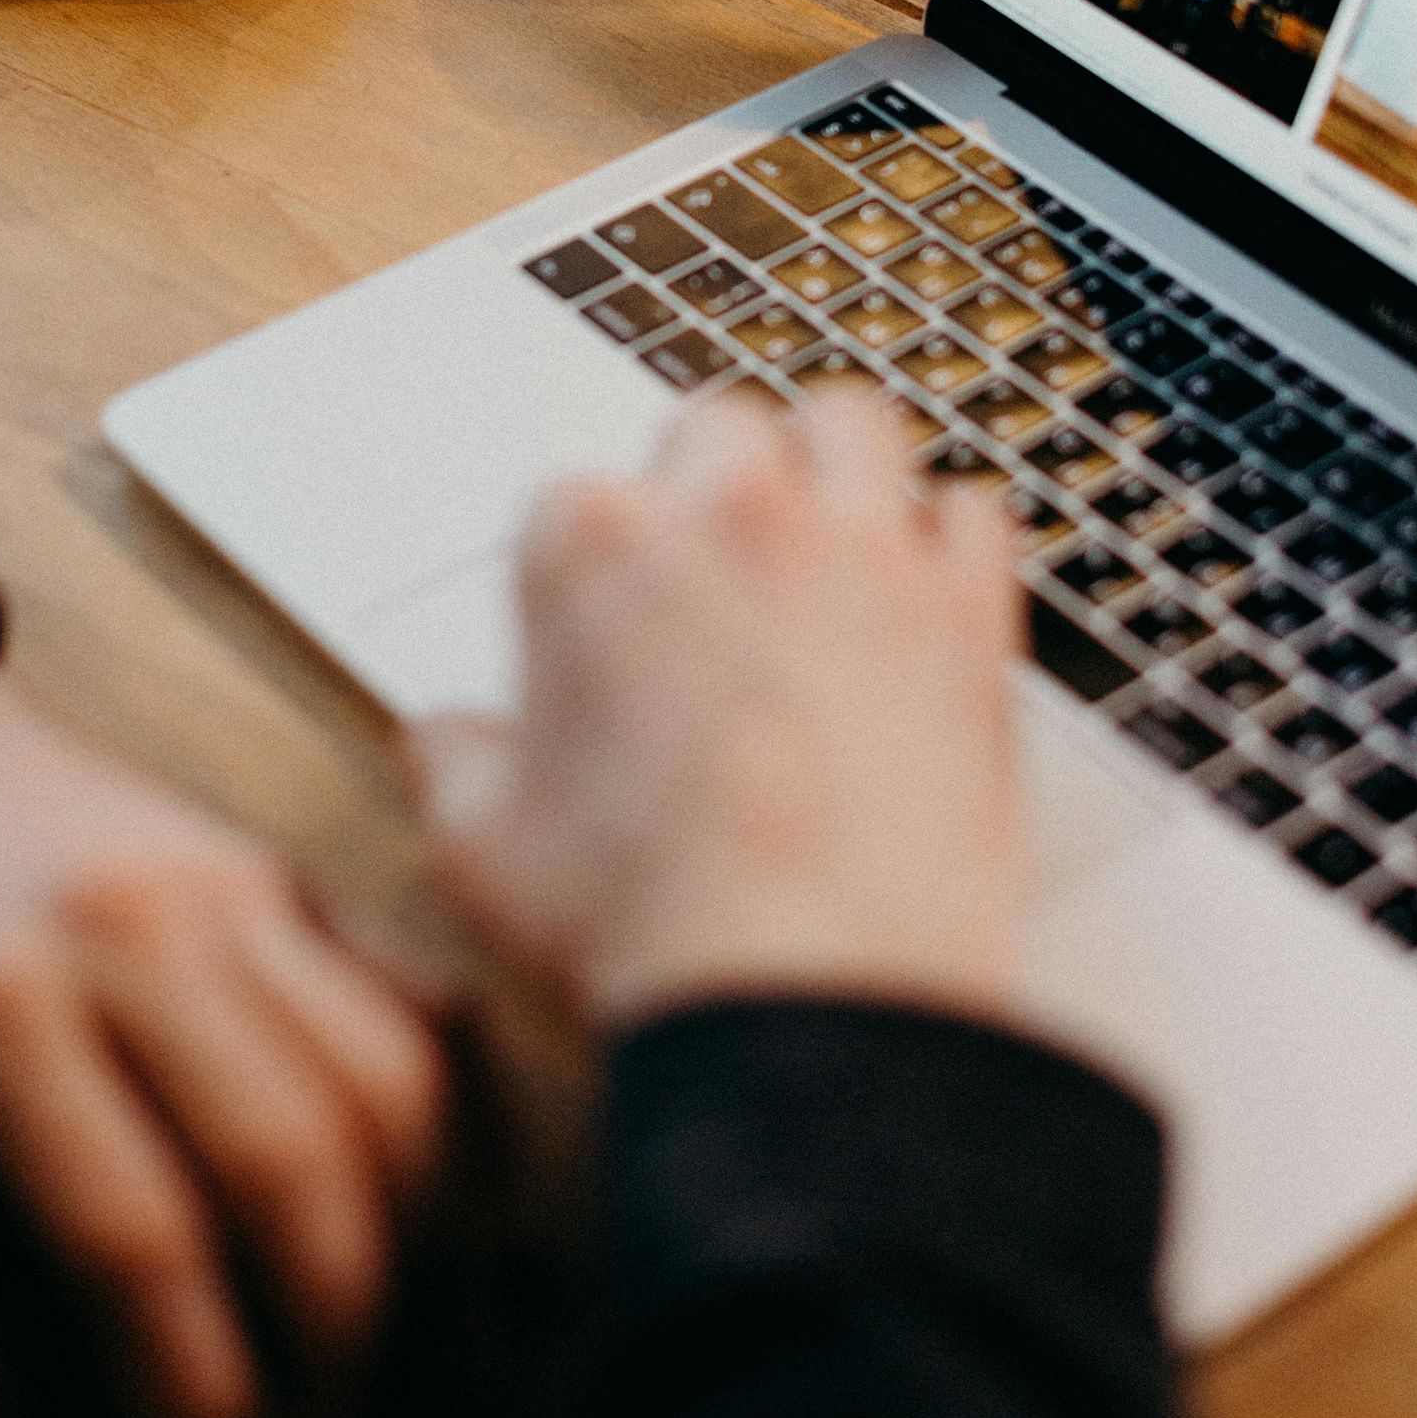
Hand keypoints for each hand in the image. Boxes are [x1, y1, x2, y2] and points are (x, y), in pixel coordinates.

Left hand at [0, 581, 444, 1417]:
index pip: (135, 1241)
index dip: (189, 1395)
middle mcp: (136, 933)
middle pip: (297, 1157)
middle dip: (337, 1337)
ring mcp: (231, 887)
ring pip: (392, 1076)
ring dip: (421, 1242)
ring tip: (395, 1355)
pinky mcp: (286, 876)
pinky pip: (412, 1006)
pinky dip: (450, 1130)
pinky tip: (432, 1225)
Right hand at [418, 395, 1028, 1031]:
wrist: (809, 993)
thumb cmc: (647, 921)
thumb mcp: (487, 853)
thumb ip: (458, 767)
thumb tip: (445, 743)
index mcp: (592, 547)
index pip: (576, 496)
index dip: (592, 564)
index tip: (607, 620)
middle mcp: (729, 516)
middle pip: (720, 426)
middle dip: (714, 480)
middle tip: (714, 563)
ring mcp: (856, 550)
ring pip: (853, 424)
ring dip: (835, 466)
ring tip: (825, 532)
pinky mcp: (965, 606)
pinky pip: (971, 512)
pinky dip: (949, 540)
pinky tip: (926, 591)